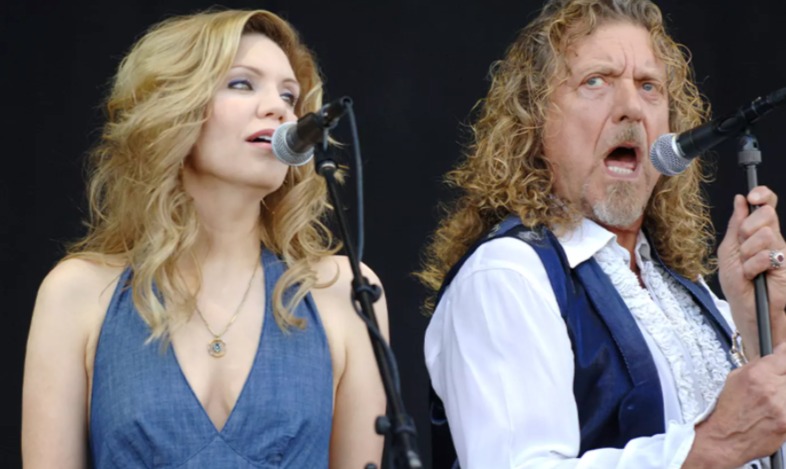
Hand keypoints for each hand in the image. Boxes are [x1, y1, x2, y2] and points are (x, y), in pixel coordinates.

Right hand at [685, 343, 785, 468]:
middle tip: (777, 385)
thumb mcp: (735, 379)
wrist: (725, 439)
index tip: (784, 357)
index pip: (785, 356)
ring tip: (774, 400)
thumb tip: (773, 358)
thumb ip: (757, 367)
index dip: (784, 356)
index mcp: (757, 375)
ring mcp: (783, 407)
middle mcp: (772, 389)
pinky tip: (777, 412)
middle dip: (783, 377)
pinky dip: (784, 409)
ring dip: (784, 394)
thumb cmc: (728, 411)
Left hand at [718, 186, 785, 354]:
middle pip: (766, 214)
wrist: (746, 308)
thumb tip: (740, 199)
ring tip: (746, 267)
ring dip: (748, 253)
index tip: (753, 197)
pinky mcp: (785, 265)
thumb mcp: (729, 250)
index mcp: (757, 231)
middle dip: (747, 230)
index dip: (763, 195)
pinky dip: (753, 267)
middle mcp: (772, 238)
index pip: (767, 205)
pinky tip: (753, 276)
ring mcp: (781, 251)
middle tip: (742, 250)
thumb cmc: (737, 283)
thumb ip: (735, 224)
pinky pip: (767, 256)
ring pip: (765, 234)